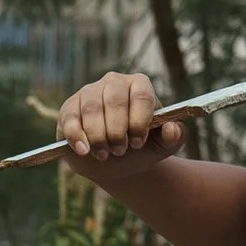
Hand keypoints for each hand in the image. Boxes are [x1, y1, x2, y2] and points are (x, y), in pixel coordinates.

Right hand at [54, 68, 186, 173]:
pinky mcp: (69, 108)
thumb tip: (172, 128)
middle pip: (114, 100)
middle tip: (120, 151)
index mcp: (140, 85)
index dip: (139, 121)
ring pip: (91, 109)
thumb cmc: (142, 148)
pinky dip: (76, 136)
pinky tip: (84, 151)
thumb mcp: (163, 146)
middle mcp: (114, 82)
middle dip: (118, 131)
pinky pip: (69, 118)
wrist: (117, 163)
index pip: (141, 95)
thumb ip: (175, 136)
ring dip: (99, 136)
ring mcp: (89, 92)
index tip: (138, 142)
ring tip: (105, 154)